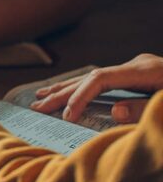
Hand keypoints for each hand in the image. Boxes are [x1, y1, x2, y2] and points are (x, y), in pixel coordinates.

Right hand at [30, 53, 162, 122]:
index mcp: (144, 70)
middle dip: (63, 93)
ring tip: (42, 96)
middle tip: (37, 106)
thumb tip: (114, 112)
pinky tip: (73, 91)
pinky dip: (86, 88)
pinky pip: (105, 81)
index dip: (79, 96)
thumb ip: (143, 109)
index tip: (66, 116)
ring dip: (68, 88)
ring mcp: (138, 68)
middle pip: (91, 77)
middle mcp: (137, 65)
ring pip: (94, 77)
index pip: (99, 79)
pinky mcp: (140, 75)